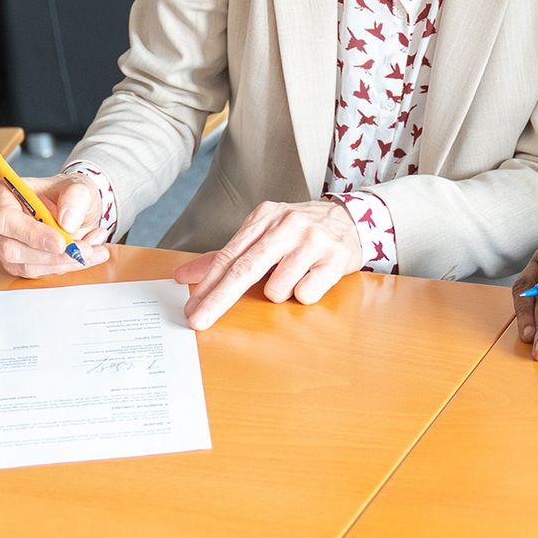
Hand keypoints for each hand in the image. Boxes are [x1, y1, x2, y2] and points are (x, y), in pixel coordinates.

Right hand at [0, 171, 109, 278]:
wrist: (74, 208)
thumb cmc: (67, 194)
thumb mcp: (79, 187)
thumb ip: (76, 198)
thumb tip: (67, 222)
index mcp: (1, 193)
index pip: (6, 218)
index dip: (32, 234)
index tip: (61, 242)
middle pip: (12, 248)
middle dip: (53, 255)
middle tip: (86, 250)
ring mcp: (2, 244)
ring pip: (27, 265)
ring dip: (64, 262)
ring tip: (93, 249)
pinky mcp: (16, 262)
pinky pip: (38, 272)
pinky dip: (65, 266)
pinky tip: (84, 255)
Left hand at [171, 200, 360, 329]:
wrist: (353, 219)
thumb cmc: (300, 233)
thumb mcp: (263, 234)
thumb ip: (225, 257)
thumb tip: (184, 277)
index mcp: (264, 216)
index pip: (229, 255)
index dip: (207, 284)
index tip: (191, 308)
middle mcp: (287, 224)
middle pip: (245, 269)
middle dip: (218, 299)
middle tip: (198, 321)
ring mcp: (312, 240)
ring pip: (278, 288)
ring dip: (280, 292)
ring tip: (295, 275)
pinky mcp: (335, 257)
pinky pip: (306, 293)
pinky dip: (305, 293)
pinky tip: (313, 276)